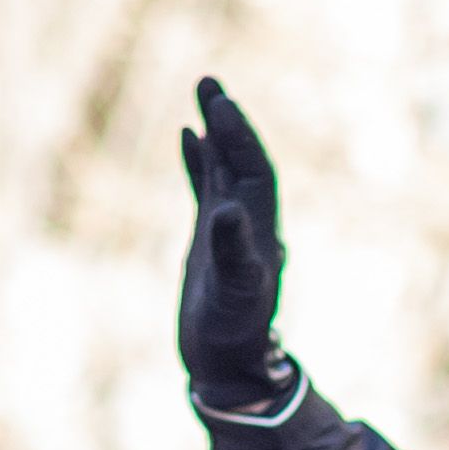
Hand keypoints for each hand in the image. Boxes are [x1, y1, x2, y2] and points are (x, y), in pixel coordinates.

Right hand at [176, 78, 290, 410]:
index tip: (221, 104)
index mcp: (261, 230)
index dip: (240, 137)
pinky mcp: (210, 239)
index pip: (254, 170)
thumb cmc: (233, 334)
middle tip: (209, 82)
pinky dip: (197, 161)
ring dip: (215, 131)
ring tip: (203, 91)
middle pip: (242, 159)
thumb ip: (232, 252)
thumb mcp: (234, 294)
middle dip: (228, 121)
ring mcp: (229, 228)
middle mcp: (249, 223)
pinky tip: (187, 135)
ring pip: (223, 168)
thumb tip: (228, 209)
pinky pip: (205, 188)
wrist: (227, 366)